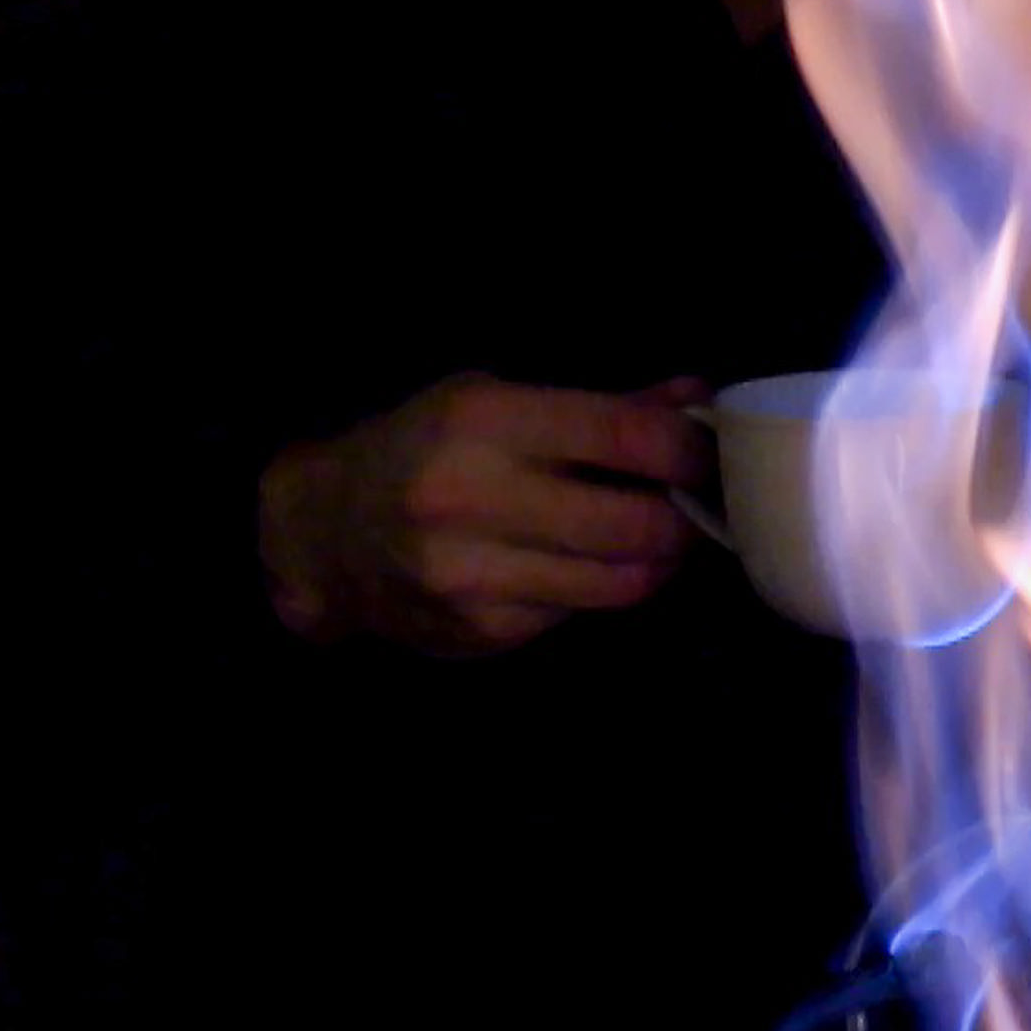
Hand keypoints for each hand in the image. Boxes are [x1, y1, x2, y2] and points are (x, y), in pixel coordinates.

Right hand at [258, 373, 711, 653]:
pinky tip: (580, 566)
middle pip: (638, 525)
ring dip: (654, 562)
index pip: (626, 437)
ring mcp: (474, 573)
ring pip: (620, 582)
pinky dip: (596, 589)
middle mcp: (472, 497)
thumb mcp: (495, 401)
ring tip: (650, 539)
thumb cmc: (423, 450)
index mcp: (482, 420)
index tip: (707, 456)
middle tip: (691, 509)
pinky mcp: (482, 629)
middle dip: (684, 520)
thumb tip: (697, 400)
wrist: (323, 531)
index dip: (689, 451)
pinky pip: (578, 613)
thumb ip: (600, 408)